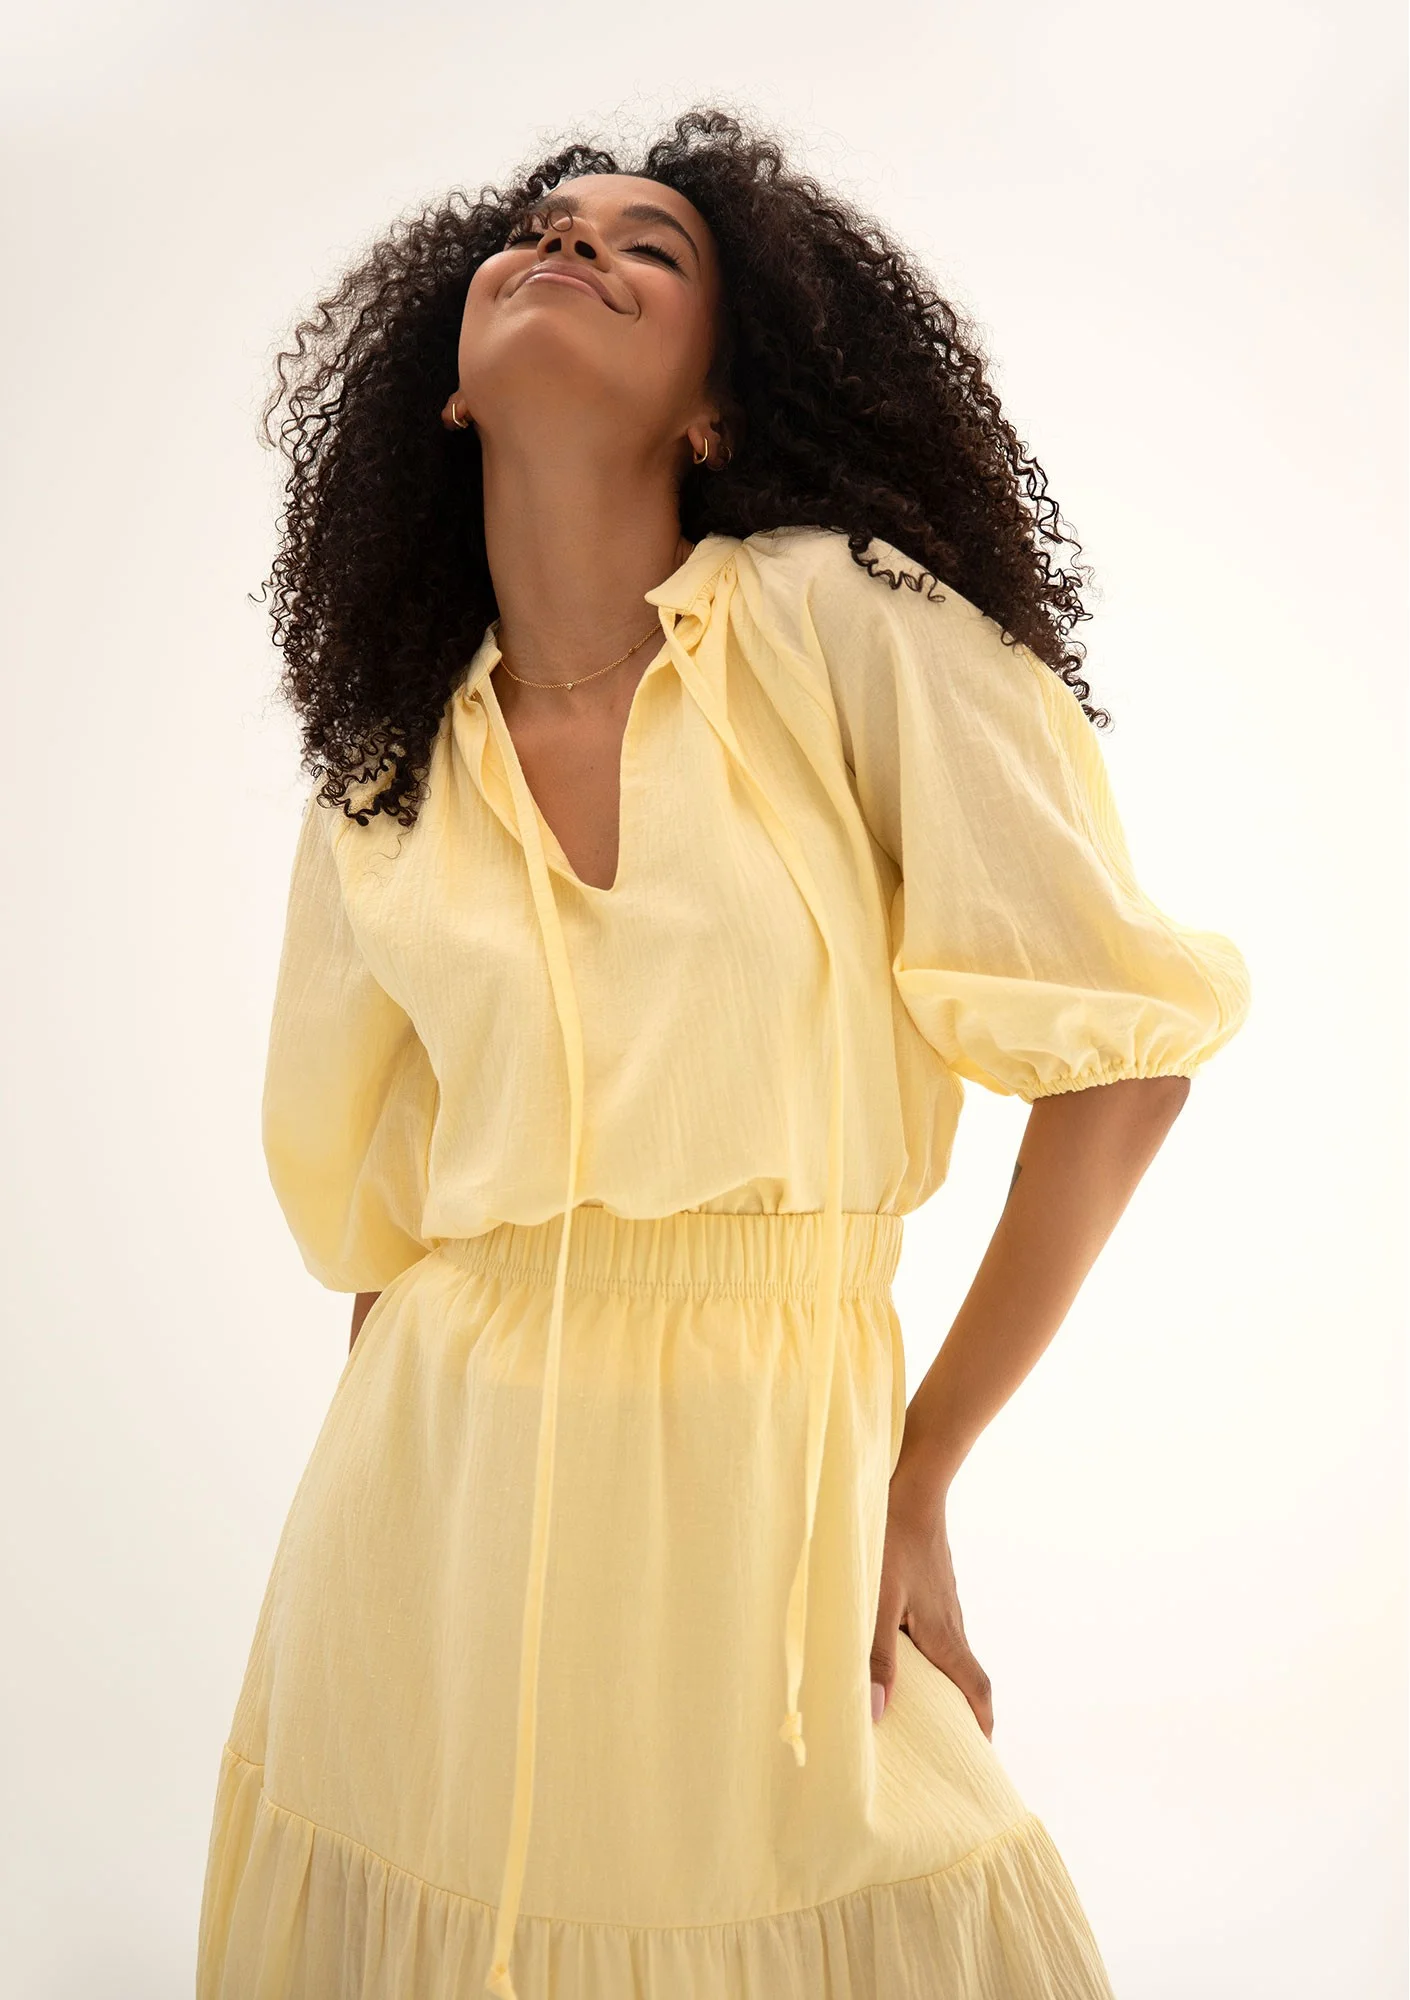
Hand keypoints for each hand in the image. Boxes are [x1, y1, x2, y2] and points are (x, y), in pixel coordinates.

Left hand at [869, 1462, 993, 1740]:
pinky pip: (936, 1633)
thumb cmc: (891, 1541)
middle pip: (966, 1680)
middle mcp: (950, 1624)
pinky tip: (900, 1651)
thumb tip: (879, 1713)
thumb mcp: (876, 1602)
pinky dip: (927, 1657)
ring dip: (942, 1685)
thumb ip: (874, 1657)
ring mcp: (943, 1604)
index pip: (976, 1691)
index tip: (979, 1756)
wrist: (912, 1485)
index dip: (980, 1726)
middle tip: (945, 1743)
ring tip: (917, 1708)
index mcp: (944, 1636)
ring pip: (950, 1656)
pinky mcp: (931, 1588)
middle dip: (961, 1715)